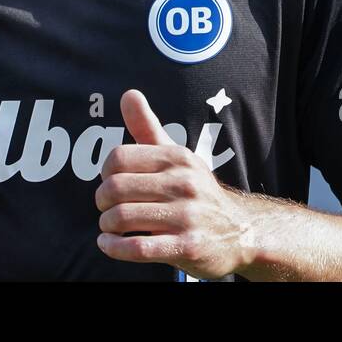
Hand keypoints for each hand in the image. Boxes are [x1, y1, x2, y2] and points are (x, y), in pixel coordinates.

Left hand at [94, 89, 253, 278]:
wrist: (240, 231)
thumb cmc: (196, 191)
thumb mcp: (177, 156)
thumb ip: (148, 127)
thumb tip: (128, 93)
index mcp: (178, 158)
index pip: (119, 158)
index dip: (104, 172)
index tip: (109, 182)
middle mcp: (184, 184)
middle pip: (116, 188)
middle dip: (101, 201)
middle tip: (105, 208)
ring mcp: (187, 217)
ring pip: (122, 218)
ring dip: (106, 225)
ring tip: (109, 227)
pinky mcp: (186, 247)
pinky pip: (137, 248)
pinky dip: (114, 247)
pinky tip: (108, 244)